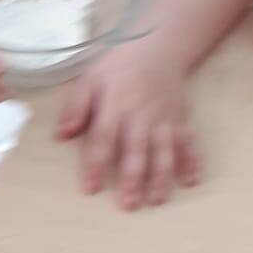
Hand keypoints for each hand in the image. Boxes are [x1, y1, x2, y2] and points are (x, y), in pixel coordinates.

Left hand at [57, 44, 198, 209]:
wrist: (156, 48)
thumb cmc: (118, 67)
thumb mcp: (89, 80)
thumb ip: (76, 108)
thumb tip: (61, 134)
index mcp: (115, 106)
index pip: (103, 140)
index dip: (95, 165)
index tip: (90, 188)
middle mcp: (141, 116)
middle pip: (137, 152)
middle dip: (133, 180)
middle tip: (128, 205)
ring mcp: (164, 119)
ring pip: (165, 152)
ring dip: (162, 178)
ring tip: (157, 200)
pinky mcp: (181, 120)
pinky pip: (188, 143)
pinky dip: (192, 162)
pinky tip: (191, 181)